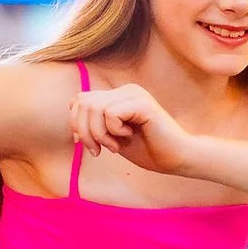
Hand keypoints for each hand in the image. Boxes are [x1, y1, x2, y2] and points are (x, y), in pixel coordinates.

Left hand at [72, 82, 197, 177]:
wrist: (176, 158)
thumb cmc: (147, 149)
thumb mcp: (112, 136)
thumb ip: (94, 121)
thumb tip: (71, 104)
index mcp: (118, 95)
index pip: (80, 100)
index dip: (76, 124)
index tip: (90, 145)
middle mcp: (126, 90)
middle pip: (83, 103)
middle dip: (83, 131)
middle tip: (97, 151)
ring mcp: (135, 94)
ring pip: (94, 108)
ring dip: (98, 134)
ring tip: (114, 146)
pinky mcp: (143, 104)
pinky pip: (111, 114)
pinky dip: (113, 132)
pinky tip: (128, 138)